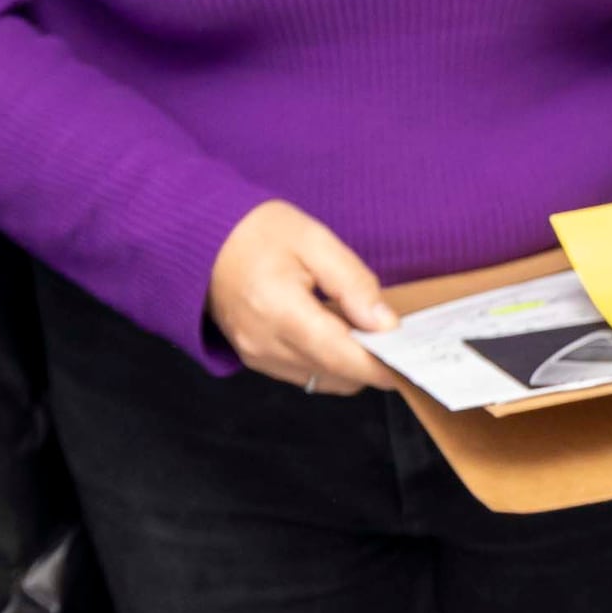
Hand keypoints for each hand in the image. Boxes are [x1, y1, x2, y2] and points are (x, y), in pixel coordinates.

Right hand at [208, 199, 396, 392]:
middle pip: (338, 375)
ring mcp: (257, 356)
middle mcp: (266, 344)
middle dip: (370, 361)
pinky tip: (331, 329)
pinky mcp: (254, 358)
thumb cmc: (255, 232)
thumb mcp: (314, 240)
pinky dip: (325, 360)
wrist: (201, 239)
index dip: (383, 365)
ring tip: (359, 326)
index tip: (411, 356)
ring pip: (323, 379)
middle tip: (390, 332)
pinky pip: (303, 373)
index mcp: (281, 311)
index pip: (344, 358)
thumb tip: (386, 324)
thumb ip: (353, 283)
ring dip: (347, 362)